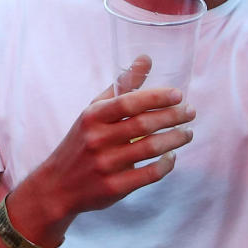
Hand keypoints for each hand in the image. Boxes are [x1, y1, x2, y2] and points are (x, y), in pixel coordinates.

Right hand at [31, 57, 194, 226]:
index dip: (157, 97)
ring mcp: (105, 165)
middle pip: (144, 125)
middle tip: (190, 112)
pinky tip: (172, 156)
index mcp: (92, 117)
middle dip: (173, 116)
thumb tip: (146, 59)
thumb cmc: (82, 141)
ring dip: (175, 139)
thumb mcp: (94, 111)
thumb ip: (122, 86)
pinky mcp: (114, 188)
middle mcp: (97, 140)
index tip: (179, 94)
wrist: (57, 187)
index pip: (128, 103)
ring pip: (151, 149)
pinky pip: (149, 174)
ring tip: (188, 133)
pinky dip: (166, 164)